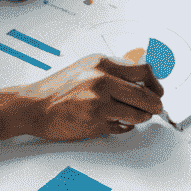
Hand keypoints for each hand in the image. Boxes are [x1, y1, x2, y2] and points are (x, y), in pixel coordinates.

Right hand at [0, 53, 164, 141]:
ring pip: (138, 114)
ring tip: (138, 117)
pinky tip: (119, 123)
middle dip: (155, 105)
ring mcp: (98, 101)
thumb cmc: (58, 89)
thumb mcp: (86, 68)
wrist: (33, 105)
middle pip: (146, 95)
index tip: (157, 91)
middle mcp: (101, 79)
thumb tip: (143, 79)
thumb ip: (113, 72)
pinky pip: (122, 127)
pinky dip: (125, 127)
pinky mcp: (95, 121)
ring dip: (142, 118)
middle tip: (156, 109)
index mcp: (102, 63)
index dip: (156, 84)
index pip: (144, 71)